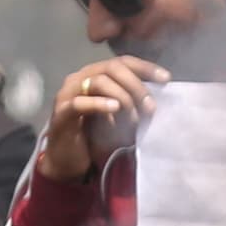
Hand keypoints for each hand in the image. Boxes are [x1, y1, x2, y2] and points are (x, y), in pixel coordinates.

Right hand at [39, 54, 164, 181]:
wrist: (68, 163)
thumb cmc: (94, 139)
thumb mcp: (118, 118)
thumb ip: (132, 104)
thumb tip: (155, 100)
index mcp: (94, 75)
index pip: (122, 62)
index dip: (145, 68)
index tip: (165, 79)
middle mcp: (79, 78)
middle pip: (112, 67)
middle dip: (136, 85)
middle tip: (150, 106)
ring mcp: (67, 93)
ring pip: (98, 81)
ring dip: (122, 96)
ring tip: (135, 117)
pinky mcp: (60, 113)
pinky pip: (80, 103)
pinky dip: (99, 104)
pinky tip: (114, 109)